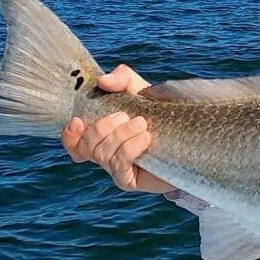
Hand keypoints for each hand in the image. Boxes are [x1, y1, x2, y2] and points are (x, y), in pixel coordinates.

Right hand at [60, 65, 174, 193]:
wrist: (190, 138)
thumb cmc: (162, 114)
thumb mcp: (141, 91)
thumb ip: (122, 79)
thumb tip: (103, 81)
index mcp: (102, 136)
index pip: (73, 143)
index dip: (69, 135)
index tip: (79, 120)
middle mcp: (105, 154)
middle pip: (86, 147)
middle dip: (102, 128)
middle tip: (126, 115)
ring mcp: (117, 169)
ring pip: (102, 155)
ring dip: (120, 135)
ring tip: (142, 124)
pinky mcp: (130, 180)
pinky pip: (119, 166)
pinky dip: (129, 148)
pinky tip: (145, 138)